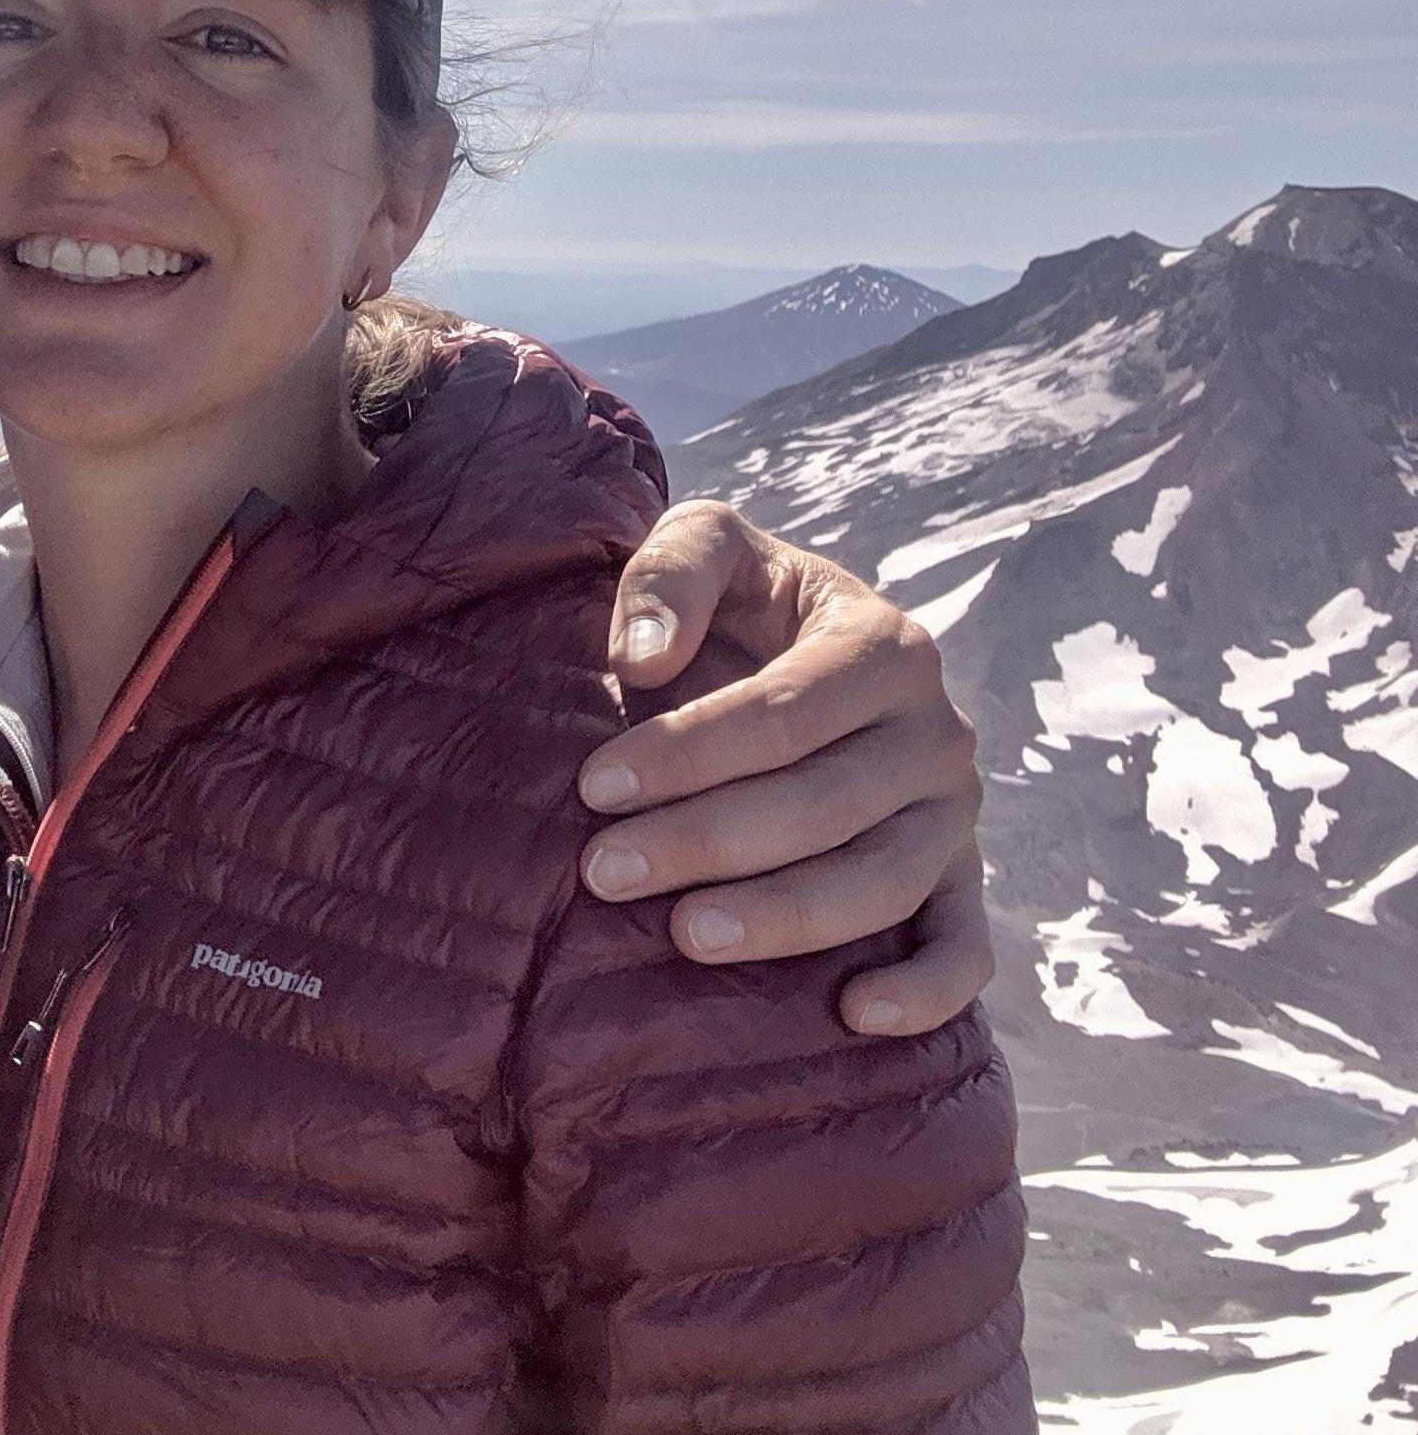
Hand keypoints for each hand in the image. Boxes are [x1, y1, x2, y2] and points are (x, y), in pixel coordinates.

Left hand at [574, 499, 990, 1035]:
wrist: (796, 645)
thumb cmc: (741, 602)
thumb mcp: (707, 546)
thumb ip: (670, 574)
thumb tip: (640, 655)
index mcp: (885, 644)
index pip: (785, 713)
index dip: (687, 752)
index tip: (595, 786)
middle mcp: (936, 732)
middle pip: (824, 804)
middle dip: (706, 841)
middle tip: (604, 872)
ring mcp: (954, 813)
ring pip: (883, 880)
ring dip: (785, 918)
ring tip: (685, 936)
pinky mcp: (961, 880)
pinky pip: (965, 949)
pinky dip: (924, 991)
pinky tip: (852, 1013)